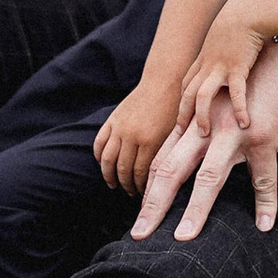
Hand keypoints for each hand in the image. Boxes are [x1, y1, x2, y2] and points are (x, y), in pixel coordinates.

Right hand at [93, 76, 181, 197]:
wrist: (166, 81)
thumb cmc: (177, 108)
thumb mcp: (176, 134)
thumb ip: (166, 155)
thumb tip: (164, 181)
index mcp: (150, 141)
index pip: (140, 174)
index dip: (142, 188)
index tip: (146, 195)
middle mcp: (131, 135)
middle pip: (123, 169)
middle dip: (127, 185)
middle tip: (132, 193)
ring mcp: (119, 127)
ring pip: (108, 159)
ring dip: (110, 176)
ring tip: (114, 185)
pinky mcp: (113, 120)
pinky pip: (100, 143)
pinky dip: (100, 157)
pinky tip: (105, 165)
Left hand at [142, 37, 277, 243]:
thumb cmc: (253, 81)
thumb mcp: (221, 103)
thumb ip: (204, 125)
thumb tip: (195, 151)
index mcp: (195, 124)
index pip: (162, 162)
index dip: (148, 191)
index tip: (140, 218)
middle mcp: (207, 128)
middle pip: (171, 170)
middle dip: (153, 204)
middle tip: (139, 233)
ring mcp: (233, 133)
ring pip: (209, 177)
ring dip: (196, 210)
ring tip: (184, 237)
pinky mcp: (264, 134)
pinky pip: (264, 176)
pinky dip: (266, 202)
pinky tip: (264, 225)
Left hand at [178, 5, 274, 138]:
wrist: (247, 11)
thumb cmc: (239, 24)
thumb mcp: (223, 40)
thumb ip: (221, 53)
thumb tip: (225, 63)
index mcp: (203, 60)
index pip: (185, 85)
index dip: (181, 103)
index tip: (180, 120)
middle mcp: (207, 65)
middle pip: (187, 93)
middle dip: (182, 114)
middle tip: (180, 134)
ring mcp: (220, 67)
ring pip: (202, 95)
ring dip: (201, 116)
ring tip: (204, 134)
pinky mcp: (237, 67)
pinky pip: (235, 92)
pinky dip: (238, 108)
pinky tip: (244, 123)